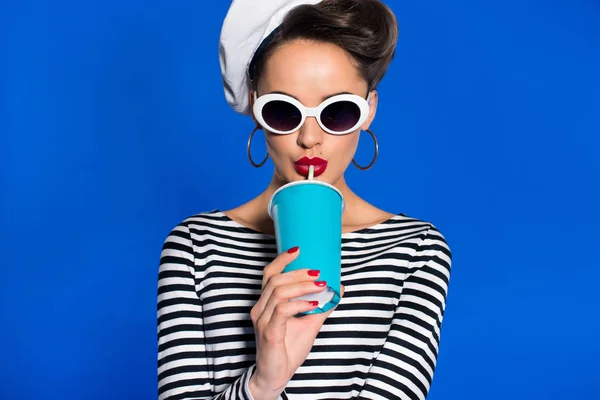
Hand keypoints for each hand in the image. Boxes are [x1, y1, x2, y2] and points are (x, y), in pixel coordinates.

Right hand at [248, 246, 344, 398]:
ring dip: (303, 287)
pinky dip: (300, 304)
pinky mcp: (268, 333)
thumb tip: (338, 288)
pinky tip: (314, 305)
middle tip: (319, 273)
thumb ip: (321, 306)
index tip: (299, 249)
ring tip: (321, 287)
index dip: (282, 260)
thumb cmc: (288, 348)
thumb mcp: (309, 323)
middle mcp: (260, 309)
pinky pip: (283, 311)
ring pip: (279, 292)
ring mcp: (262, 320)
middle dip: (298, 273)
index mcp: (265, 303)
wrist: (276, 375)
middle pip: (274, 280)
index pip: (269, 274)